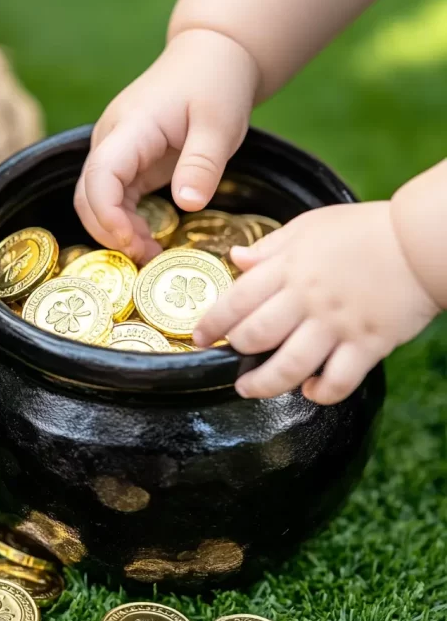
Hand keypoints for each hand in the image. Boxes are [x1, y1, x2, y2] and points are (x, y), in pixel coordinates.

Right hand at [74, 28, 257, 262]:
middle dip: (109, 231)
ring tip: (151, 254)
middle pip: (87, 194)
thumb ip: (202, 164)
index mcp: (131, 127)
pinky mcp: (127, 163)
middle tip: (148, 258)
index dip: (108, 214)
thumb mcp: (220, 124)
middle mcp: (112, 139)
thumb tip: (187, 204)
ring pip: (94, 200)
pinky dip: (124, 223)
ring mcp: (116, 151)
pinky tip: (149, 239)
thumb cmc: (216, 83)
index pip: (101, 174)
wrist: (212, 56)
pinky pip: (112, 199)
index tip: (131, 241)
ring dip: (115, 231)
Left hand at [194, 201, 438, 404]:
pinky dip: (321, 393)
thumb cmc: (364, 230)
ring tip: (250, 389)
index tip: (200, 335)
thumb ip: (270, 247)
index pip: (237, 299)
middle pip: (255, 336)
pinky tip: (312, 390)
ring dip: (264, 384)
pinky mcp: (368, 344)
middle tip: (229, 361)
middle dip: (234, 353)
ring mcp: (337, 324)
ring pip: (290, 366)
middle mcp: (308, 298)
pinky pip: (338, 381)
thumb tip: (235, 258)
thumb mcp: (310, 226)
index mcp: (290, 267)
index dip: (212, 322)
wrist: (419, 241)